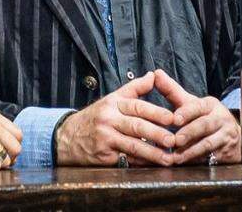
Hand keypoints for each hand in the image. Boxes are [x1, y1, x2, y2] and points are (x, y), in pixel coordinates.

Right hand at [55, 71, 176, 166]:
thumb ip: (134, 89)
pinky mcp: (103, 156)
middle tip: (174, 139)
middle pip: (136, 125)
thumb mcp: (112, 98)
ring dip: (152, 152)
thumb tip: (153, 75)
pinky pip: (125, 159)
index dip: (156, 112)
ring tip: (167, 158)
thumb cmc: (96, 117)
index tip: (173, 118)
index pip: (137, 106)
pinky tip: (152, 165)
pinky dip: (140, 162)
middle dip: (157, 133)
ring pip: (132, 145)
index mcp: (113, 103)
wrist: (67, 136)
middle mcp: (109, 119)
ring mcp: (105, 138)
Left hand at [153, 69, 240, 164]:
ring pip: (209, 143)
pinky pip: (212, 158)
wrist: (231, 136)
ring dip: (191, 150)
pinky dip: (198, 161)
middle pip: (204, 125)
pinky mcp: (226, 152)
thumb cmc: (204, 117)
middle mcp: (220, 118)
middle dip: (189, 133)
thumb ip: (172, 91)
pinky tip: (186, 163)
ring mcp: (225, 136)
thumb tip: (156, 73)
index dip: (187, 112)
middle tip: (175, 140)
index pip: (198, 106)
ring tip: (177, 156)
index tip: (175, 118)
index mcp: (210, 104)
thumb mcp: (191, 104)